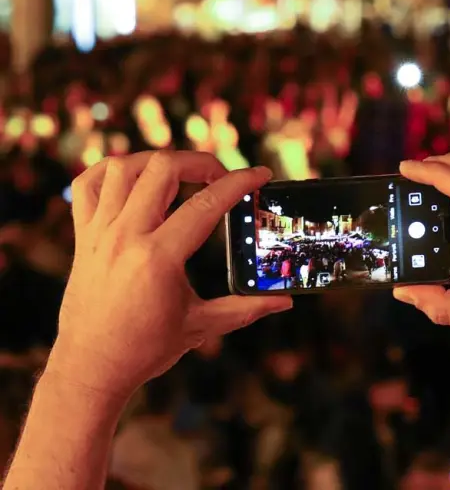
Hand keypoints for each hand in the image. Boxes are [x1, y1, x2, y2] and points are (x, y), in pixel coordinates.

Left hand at [49, 151, 291, 402]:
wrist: (91, 369)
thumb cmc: (145, 350)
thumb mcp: (200, 327)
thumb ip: (244, 308)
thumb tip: (283, 300)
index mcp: (158, 258)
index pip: (206, 204)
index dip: (239, 183)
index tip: (260, 174)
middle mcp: (126, 237)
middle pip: (163, 169)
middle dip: (200, 162)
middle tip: (219, 176)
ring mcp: (100, 233)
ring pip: (124, 168)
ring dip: (157, 161)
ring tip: (179, 174)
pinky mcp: (83, 236)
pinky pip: (88, 185)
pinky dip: (110, 170)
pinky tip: (133, 177)